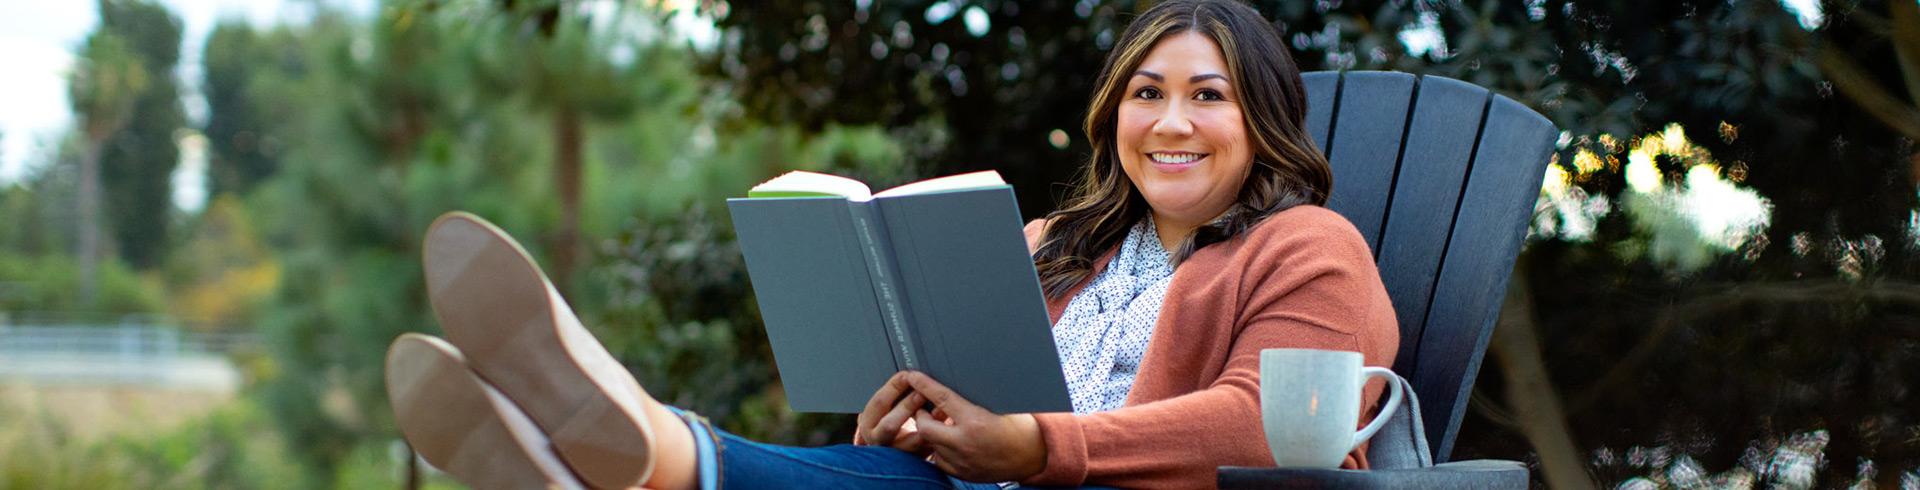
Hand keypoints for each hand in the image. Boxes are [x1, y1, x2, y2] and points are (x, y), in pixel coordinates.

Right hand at [855, 371, 931, 456]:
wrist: (892, 444)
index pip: (879, 402)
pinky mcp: (912, 457)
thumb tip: (908, 374)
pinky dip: (937, 432)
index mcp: (869, 422)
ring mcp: (896, 451)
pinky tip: (943, 421)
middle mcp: (879, 439)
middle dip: (906, 406)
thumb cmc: (889, 418)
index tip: (906, 376)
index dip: (893, 386)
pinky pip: (926, 447)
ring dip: (926, 422)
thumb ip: (892, 394)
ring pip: (909, 439)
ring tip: (938, 409)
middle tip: (920, 394)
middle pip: (890, 424)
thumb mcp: (884, 406)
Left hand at [904, 371, 1047, 481]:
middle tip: (925, 408)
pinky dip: (940, 449)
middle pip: (924, 426)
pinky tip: (950, 442)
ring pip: (929, 444)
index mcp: (975, 421)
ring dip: (932, 433)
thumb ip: (975, 398)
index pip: (941, 398)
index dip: (924, 385)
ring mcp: (961, 461)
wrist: (1035, 457)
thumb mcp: (1001, 406)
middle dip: (921, 415)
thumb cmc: (1021, 429)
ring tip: (943, 425)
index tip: (913, 377)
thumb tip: (954, 383)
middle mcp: (964, 443)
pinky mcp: (962, 473)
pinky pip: (939, 460)